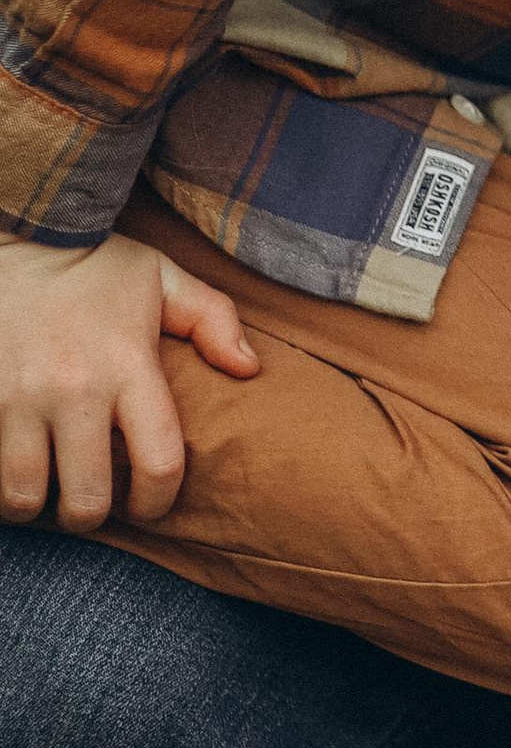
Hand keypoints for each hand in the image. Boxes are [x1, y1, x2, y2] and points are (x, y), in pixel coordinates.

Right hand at [0, 229, 258, 530]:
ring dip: (34, 504)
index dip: (158, 503)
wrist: (21, 231)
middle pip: (86, 500)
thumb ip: (214, 320)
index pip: (159, 462)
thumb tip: (250, 370)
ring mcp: (17, 397)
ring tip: (43, 487)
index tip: (148, 505)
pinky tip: (11, 463)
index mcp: (129, 364)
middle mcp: (74, 388)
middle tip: (90, 503)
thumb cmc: (95, 263)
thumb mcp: (162, 278)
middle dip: (90, 516)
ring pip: (23, 497)